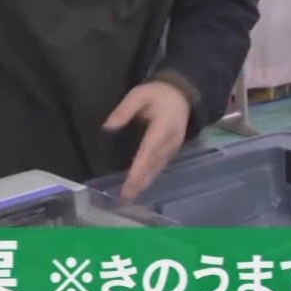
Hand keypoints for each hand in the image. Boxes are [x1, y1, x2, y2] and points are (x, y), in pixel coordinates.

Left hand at [104, 80, 191, 199]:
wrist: (182, 93)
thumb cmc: (159, 93)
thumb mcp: (139, 94)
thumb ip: (124, 110)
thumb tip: (108, 127)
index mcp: (162, 127)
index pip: (149, 152)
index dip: (139, 170)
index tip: (129, 184)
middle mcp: (170, 141)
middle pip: (154, 164)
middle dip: (141, 181)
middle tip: (127, 196)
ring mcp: (174, 146)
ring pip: (159, 167)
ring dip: (146, 181)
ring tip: (132, 195)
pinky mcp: (173, 148)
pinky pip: (161, 164)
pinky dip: (151, 175)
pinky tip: (142, 183)